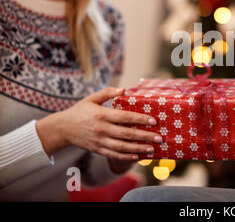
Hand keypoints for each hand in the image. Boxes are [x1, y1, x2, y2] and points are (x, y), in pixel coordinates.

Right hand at [36, 87, 161, 160]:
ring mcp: (100, 141)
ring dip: (139, 149)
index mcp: (102, 115)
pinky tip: (138, 156)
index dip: (141, 120)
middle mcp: (102, 129)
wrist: (62, 128)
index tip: (154, 121)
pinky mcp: (97, 149)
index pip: (125, 118)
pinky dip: (126, 157)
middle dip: (145, 137)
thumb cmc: (80, 111)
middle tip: (159, 138)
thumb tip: (124, 89)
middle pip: (127, 134)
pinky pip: (114, 155)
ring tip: (152, 149)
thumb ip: (108, 92)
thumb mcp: (92, 98)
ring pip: (122, 147)